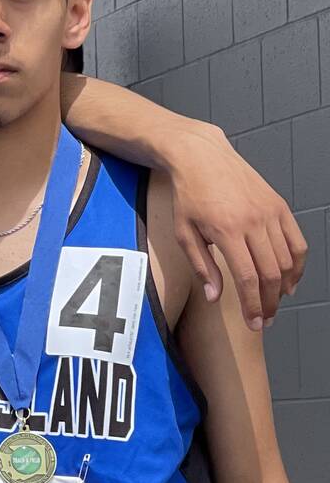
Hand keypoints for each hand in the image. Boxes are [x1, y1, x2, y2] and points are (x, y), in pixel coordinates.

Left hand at [167, 124, 306, 327]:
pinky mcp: (280, 207)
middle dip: (269, 303)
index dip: (253, 306)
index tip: (254, 324)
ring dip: (283, 287)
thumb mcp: (184, 233)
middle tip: (264, 320)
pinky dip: (297, 265)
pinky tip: (289, 281)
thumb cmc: (188, 197)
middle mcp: (253, 222)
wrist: (203, 158)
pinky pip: (296, 242)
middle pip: (271, 274)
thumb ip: (202, 267)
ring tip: (274, 303)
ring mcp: (270, 213)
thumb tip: (215, 298)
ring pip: (286, 260)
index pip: (248, 279)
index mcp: (227, 231)